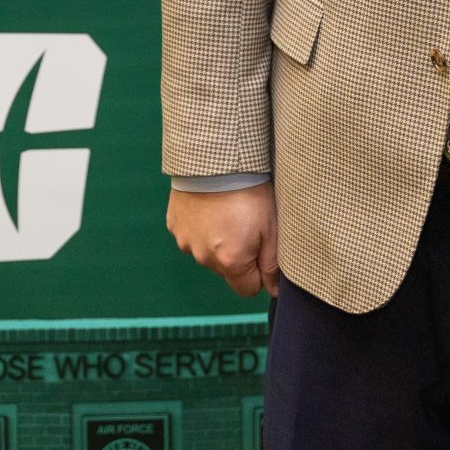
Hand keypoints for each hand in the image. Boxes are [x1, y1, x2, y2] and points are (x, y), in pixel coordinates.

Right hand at [167, 182, 279, 296]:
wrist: (215, 159)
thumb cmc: (249, 192)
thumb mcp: (270, 228)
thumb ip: (272, 265)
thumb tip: (274, 291)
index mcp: (230, 262)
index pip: (247, 289)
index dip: (258, 272)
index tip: (261, 249)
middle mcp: (204, 258)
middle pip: (226, 270)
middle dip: (237, 255)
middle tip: (245, 224)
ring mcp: (186, 242)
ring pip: (207, 253)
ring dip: (217, 241)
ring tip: (226, 212)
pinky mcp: (174, 225)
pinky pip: (191, 236)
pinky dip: (200, 227)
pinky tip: (209, 207)